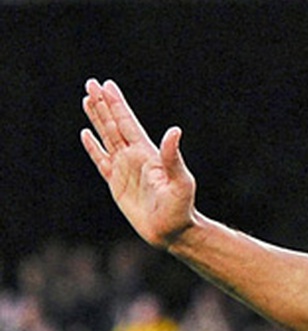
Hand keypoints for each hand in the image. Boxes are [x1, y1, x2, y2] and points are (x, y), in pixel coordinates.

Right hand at [81, 79, 197, 247]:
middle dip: (103, 104)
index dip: (117, 104)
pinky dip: (93, 147)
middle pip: (114, 124)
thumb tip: (174, 131)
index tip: (106, 85)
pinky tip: (86, 134)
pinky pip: (101, 161)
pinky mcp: (116, 184)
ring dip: (97, 119)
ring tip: (87, 99)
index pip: (128, 122)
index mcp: (148, 153)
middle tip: (91, 82)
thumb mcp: (180, 182)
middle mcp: (134, 157)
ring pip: (106, 137)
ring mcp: (124, 169)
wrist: (172, 231)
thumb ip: (173, 157)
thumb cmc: (181, 207)